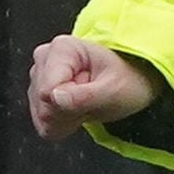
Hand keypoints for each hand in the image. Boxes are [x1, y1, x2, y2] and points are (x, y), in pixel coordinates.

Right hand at [28, 36, 154, 139]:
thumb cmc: (130, 79)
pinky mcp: (38, 95)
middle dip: (71, 111)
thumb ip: (84, 96)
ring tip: (89, 101)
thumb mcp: (115, 90)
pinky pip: (43, 124)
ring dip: (69, 117)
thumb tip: (54, 98)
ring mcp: (39, 77)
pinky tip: (80, 107)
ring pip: (43, 117)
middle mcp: (45, 58)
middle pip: (44, 106)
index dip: (73, 102)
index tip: (95, 91)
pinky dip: (64, 123)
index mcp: (62, 48)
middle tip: (94, 98)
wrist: (136, 83)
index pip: (47, 93)